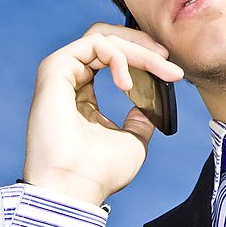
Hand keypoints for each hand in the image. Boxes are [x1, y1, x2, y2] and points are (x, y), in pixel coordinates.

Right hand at [22, 23, 184, 205]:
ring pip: (104, 39)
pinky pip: (93, 44)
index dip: (143, 56)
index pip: (112, 58)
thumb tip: (148, 107)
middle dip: (142, 44)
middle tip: (167, 57)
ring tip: (159, 67)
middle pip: (108, 41)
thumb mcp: (132, 140)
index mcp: (82, 95)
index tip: (171, 70)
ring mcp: (60, 73)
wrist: (75, 188)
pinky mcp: (54, 70)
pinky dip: (118, 57)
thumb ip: (140, 120)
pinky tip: (127, 84)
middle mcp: (69, 81)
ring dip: (138, 50)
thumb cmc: (99, 172)